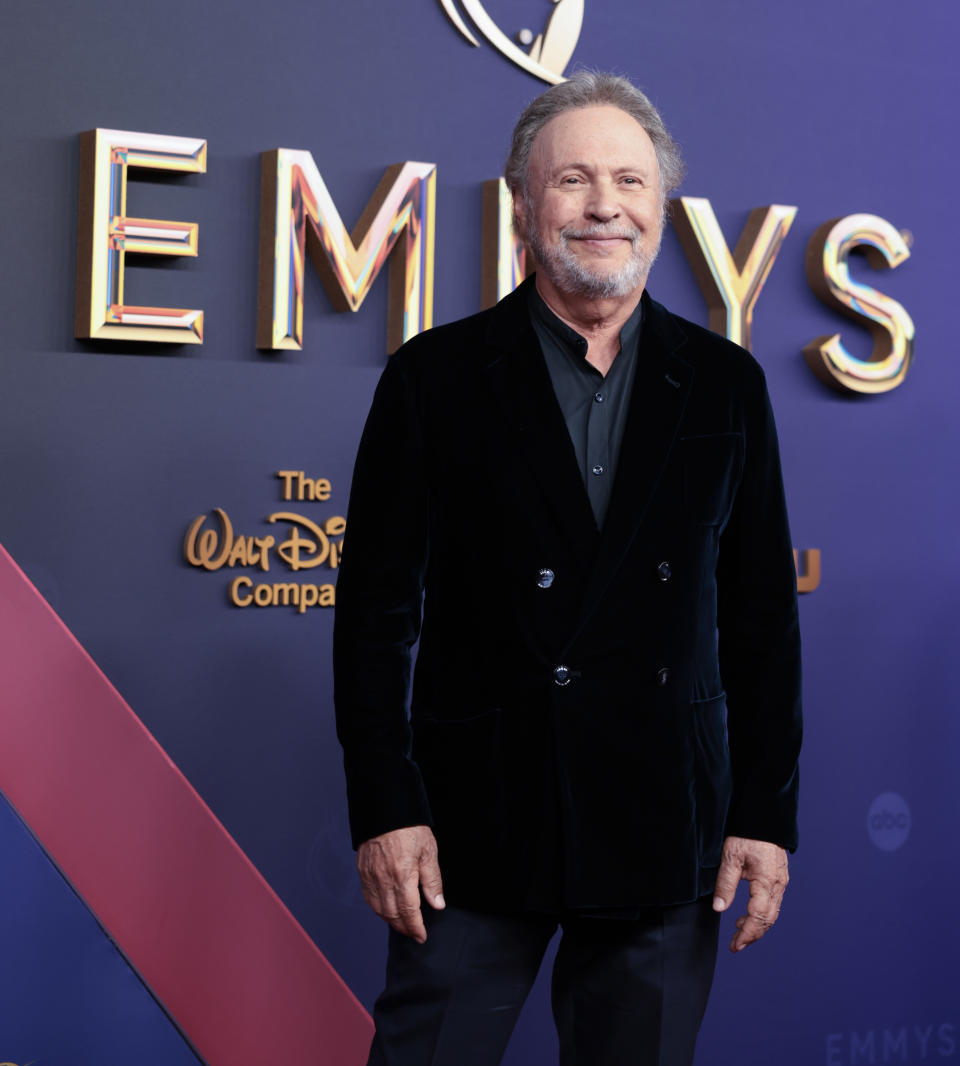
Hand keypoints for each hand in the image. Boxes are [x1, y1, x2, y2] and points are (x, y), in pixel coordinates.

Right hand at [357, 825, 444, 942]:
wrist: (385, 808)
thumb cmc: (409, 827)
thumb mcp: (428, 851)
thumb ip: (432, 880)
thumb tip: (437, 904)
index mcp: (402, 876)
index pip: (409, 912)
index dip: (415, 927)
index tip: (421, 936)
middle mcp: (383, 879)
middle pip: (392, 914)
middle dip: (404, 927)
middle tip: (414, 933)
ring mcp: (370, 876)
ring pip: (378, 909)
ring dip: (390, 921)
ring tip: (402, 925)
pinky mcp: (362, 870)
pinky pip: (368, 897)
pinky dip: (377, 908)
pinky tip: (385, 909)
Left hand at [712, 836, 788, 952]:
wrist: (763, 816)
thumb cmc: (746, 834)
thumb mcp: (730, 857)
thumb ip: (725, 884)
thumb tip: (719, 908)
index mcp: (767, 882)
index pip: (758, 917)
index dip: (747, 934)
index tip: (735, 946)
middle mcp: (778, 884)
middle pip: (768, 919)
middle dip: (752, 935)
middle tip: (736, 945)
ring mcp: (780, 881)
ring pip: (772, 912)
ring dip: (756, 925)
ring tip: (738, 930)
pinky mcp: (778, 876)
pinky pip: (772, 902)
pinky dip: (761, 913)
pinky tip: (747, 914)